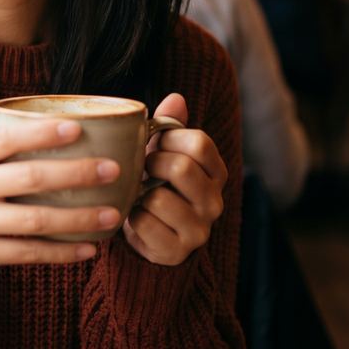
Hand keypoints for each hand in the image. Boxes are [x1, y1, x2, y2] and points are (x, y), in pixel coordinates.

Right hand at [0, 120, 123, 267]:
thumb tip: (71, 132)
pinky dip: (62, 251)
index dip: (42, 134)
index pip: (6, 140)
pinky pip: (28, 253)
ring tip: (113, 213)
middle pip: (29, 179)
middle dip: (76, 174)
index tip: (78, 129)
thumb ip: (4, 146)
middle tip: (112, 169)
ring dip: (79, 217)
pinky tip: (90, 247)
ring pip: (34, 220)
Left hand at [122, 93, 227, 266]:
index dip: (169, 138)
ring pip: (159, 198)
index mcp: (216, 172)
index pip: (199, 143)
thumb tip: (176, 98)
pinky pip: (144, 223)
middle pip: (181, 167)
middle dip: (151, 163)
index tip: (155, 143)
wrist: (149, 232)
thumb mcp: (163, 151)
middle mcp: (214, 201)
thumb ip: (170, 125)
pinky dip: (132, 217)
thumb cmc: (155, 182)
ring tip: (138, 194)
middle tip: (142, 168)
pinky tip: (135, 217)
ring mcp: (199, 229)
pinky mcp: (177, 251)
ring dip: (138, 193)